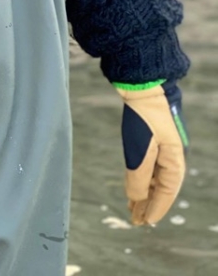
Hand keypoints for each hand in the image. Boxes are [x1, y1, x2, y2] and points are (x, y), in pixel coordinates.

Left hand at [117, 80, 188, 225]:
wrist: (141, 85)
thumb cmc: (143, 117)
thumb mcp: (140, 151)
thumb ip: (138, 178)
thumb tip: (135, 199)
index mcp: (174, 160)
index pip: (166, 192)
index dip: (156, 208)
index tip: (145, 222)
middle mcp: (171, 155)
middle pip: (161, 186)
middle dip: (149, 204)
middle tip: (137, 220)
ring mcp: (162, 146)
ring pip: (154, 176)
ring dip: (144, 193)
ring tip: (133, 208)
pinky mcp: (152, 137)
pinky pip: (149, 165)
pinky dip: (141, 178)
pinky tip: (134, 186)